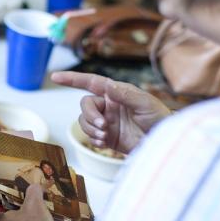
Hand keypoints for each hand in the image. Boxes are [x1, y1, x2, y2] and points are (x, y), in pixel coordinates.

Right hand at [51, 71, 171, 153]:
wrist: (164, 143)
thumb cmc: (159, 119)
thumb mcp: (145, 104)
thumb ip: (126, 95)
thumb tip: (108, 86)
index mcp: (116, 93)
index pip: (90, 82)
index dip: (72, 79)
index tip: (55, 77)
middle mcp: (109, 105)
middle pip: (85, 105)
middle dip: (90, 116)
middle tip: (103, 127)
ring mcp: (107, 122)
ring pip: (84, 122)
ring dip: (91, 130)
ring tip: (105, 136)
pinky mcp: (107, 138)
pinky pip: (90, 137)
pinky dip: (94, 140)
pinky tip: (105, 143)